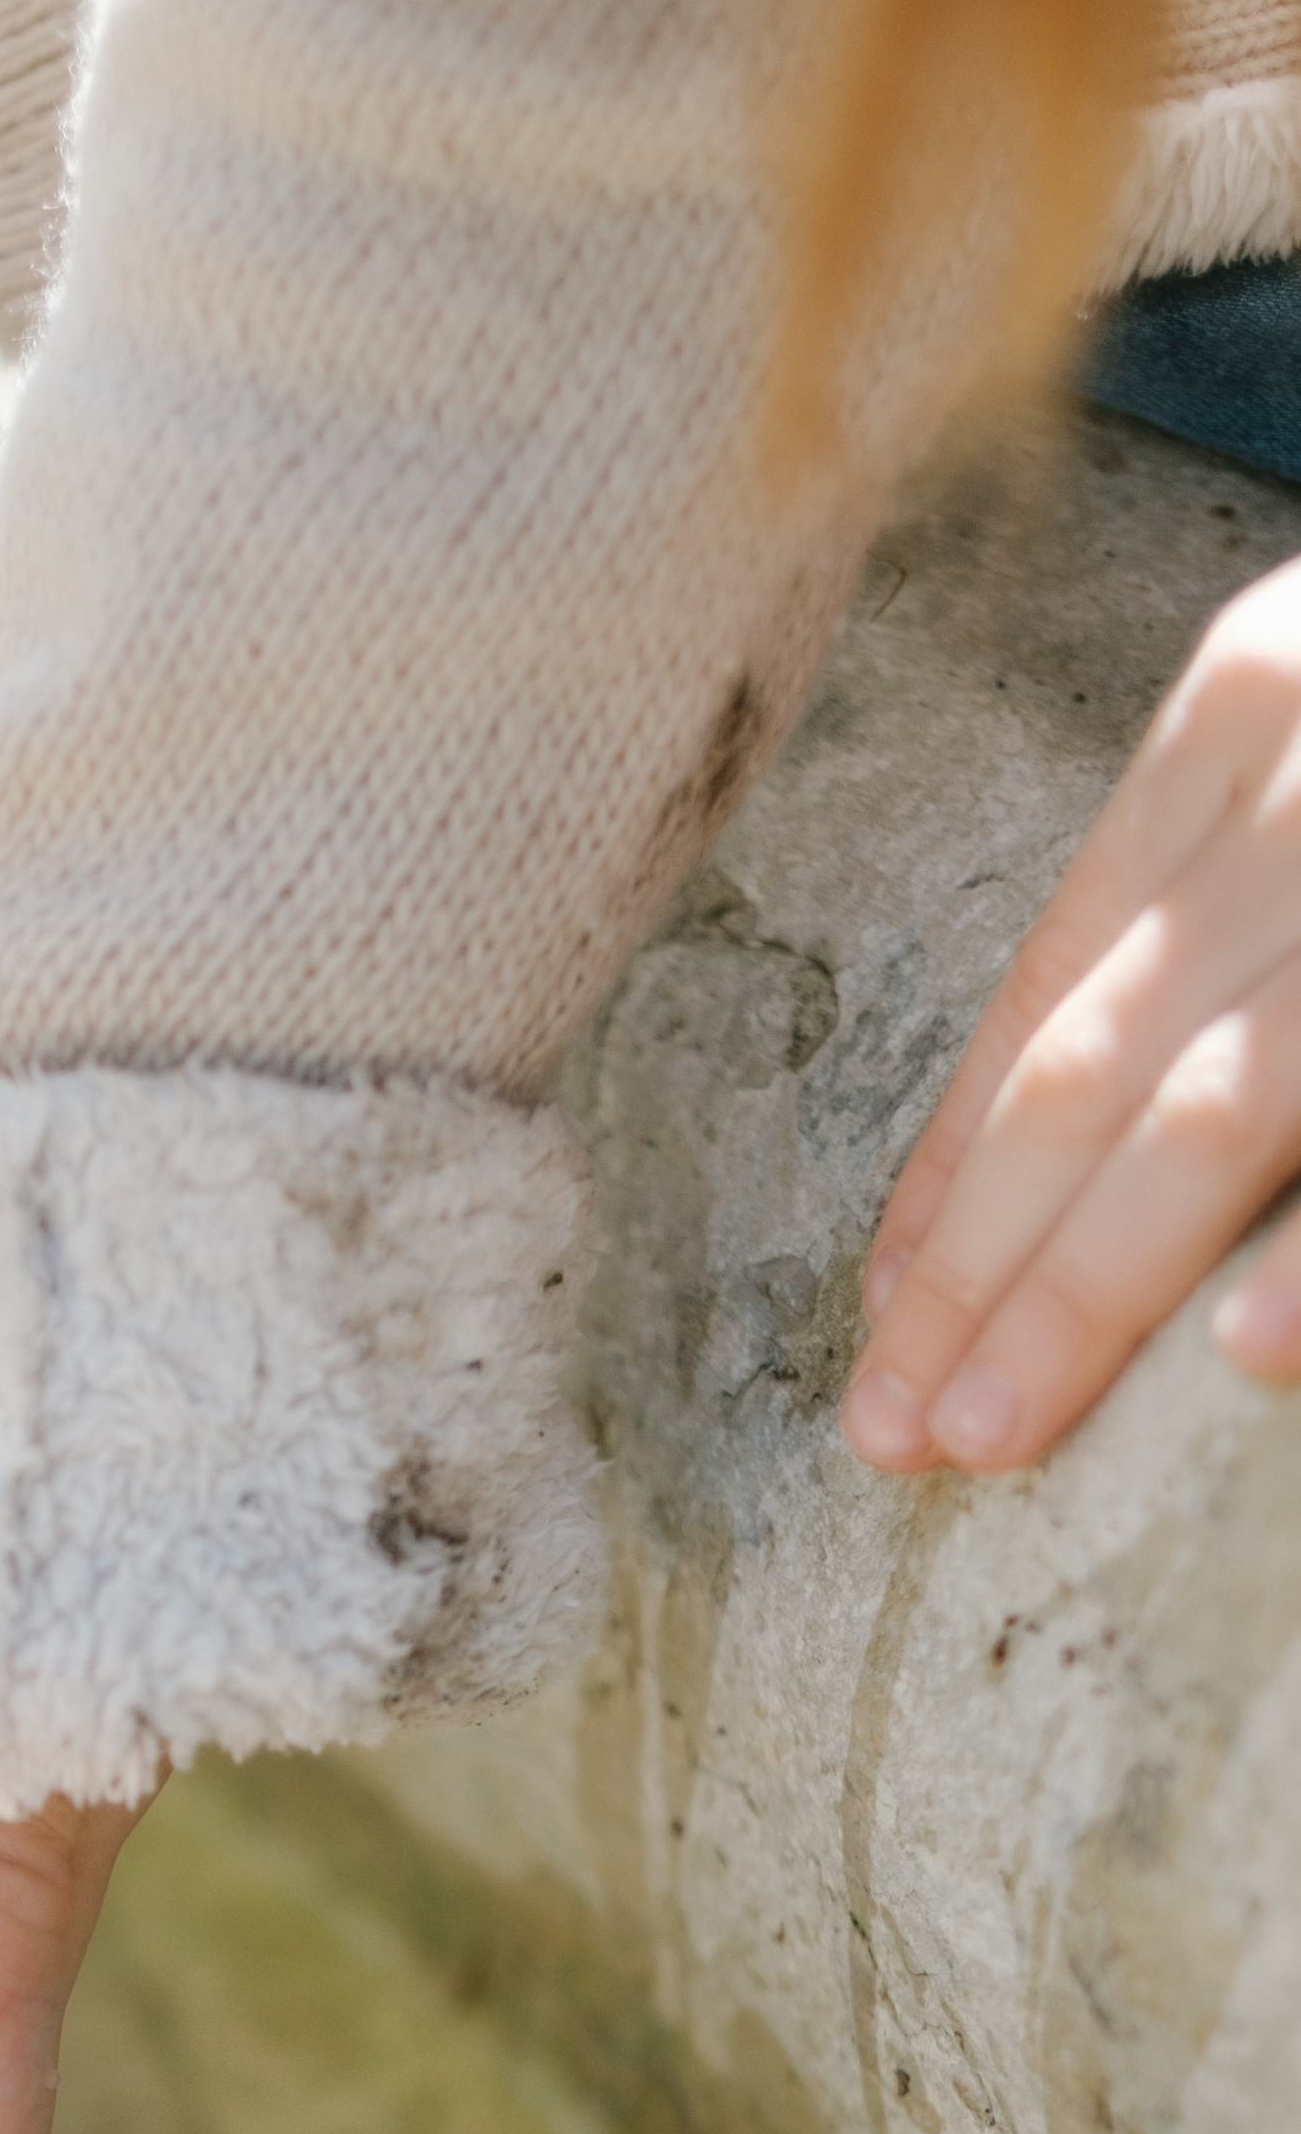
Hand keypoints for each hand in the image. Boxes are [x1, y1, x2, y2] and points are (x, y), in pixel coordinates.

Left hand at [845, 550, 1300, 1477]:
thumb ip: (1213, 882)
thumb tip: (1030, 1123)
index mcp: (1249, 700)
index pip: (1048, 978)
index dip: (947, 1168)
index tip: (878, 1313)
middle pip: (1101, 1059)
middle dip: (984, 1264)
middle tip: (894, 1433)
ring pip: (1235, 1100)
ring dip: (1097, 1282)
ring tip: (991, 1430)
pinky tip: (1254, 1355)